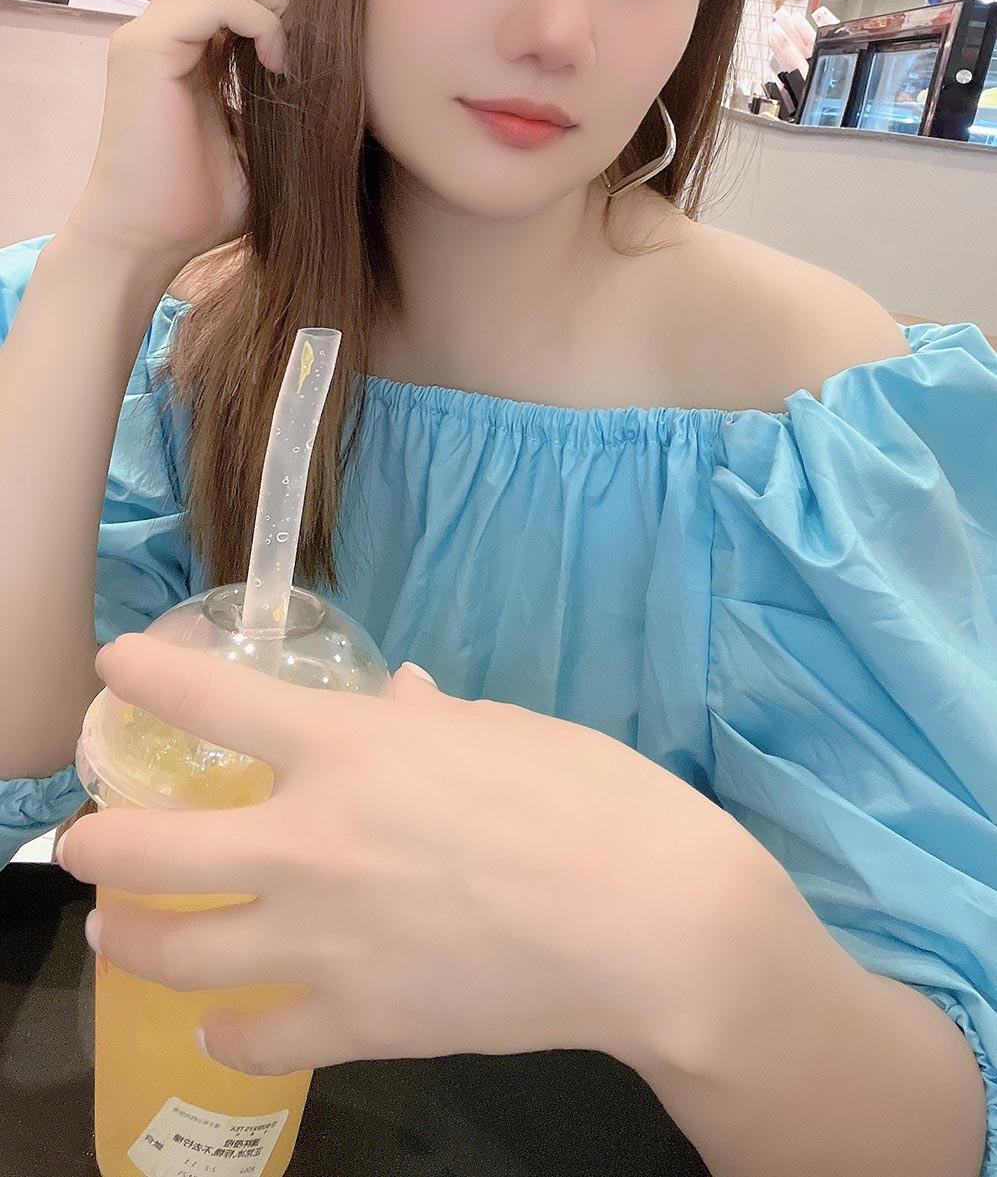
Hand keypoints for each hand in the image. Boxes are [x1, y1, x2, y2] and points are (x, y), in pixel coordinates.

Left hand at [59, 636, 765, 1079]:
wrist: (650, 923)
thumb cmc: (588, 797)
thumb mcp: (505, 730)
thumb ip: (427, 721)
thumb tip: (396, 698)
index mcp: (348, 748)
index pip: (210, 699)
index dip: (146, 675)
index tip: (112, 666)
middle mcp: (309, 841)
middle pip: (152, 848)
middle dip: (97, 842)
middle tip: (81, 841)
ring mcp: (322, 940)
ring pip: (178, 951)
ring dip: (131, 939)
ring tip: (115, 933)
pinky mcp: (357, 1022)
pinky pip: (257, 1035)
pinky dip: (228, 1029)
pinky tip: (221, 1022)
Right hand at [67, 0, 289, 274]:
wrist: (148, 241)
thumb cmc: (202, 204)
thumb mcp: (261, 137)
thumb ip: (281, 91)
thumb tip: (346, 67)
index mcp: (186, 38)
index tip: (309, 37)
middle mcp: (162, 23)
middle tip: (296, 30)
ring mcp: (148, 30)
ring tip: (288, 54)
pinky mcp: (146, 48)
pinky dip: (262, 21)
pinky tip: (277, 66)